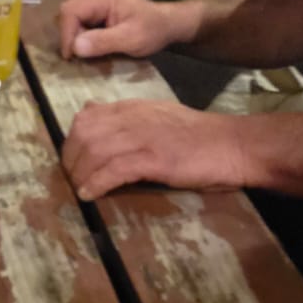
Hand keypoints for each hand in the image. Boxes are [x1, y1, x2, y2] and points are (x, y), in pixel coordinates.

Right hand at [58, 0, 193, 60]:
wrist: (164, 24)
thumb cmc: (151, 30)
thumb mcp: (130, 40)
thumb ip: (103, 42)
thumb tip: (75, 47)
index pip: (70, 11)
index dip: (66, 34)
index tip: (71, 57)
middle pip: (67, 13)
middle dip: (70, 36)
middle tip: (81, 57)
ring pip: (70, 17)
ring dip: (75, 36)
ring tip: (88, 52)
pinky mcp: (93, 7)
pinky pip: (78, 20)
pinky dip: (81, 35)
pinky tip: (92, 46)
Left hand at [61, 99, 248, 198]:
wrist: (231, 145)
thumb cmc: (196, 136)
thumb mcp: (156, 115)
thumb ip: (125, 116)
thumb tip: (90, 112)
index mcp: (132, 108)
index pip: (87, 117)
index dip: (71, 140)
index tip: (71, 160)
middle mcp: (133, 118)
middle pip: (85, 133)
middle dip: (72, 159)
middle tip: (71, 179)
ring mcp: (144, 137)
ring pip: (96, 150)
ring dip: (81, 174)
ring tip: (79, 190)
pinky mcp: (156, 159)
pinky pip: (115, 169)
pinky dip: (97, 183)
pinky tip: (91, 194)